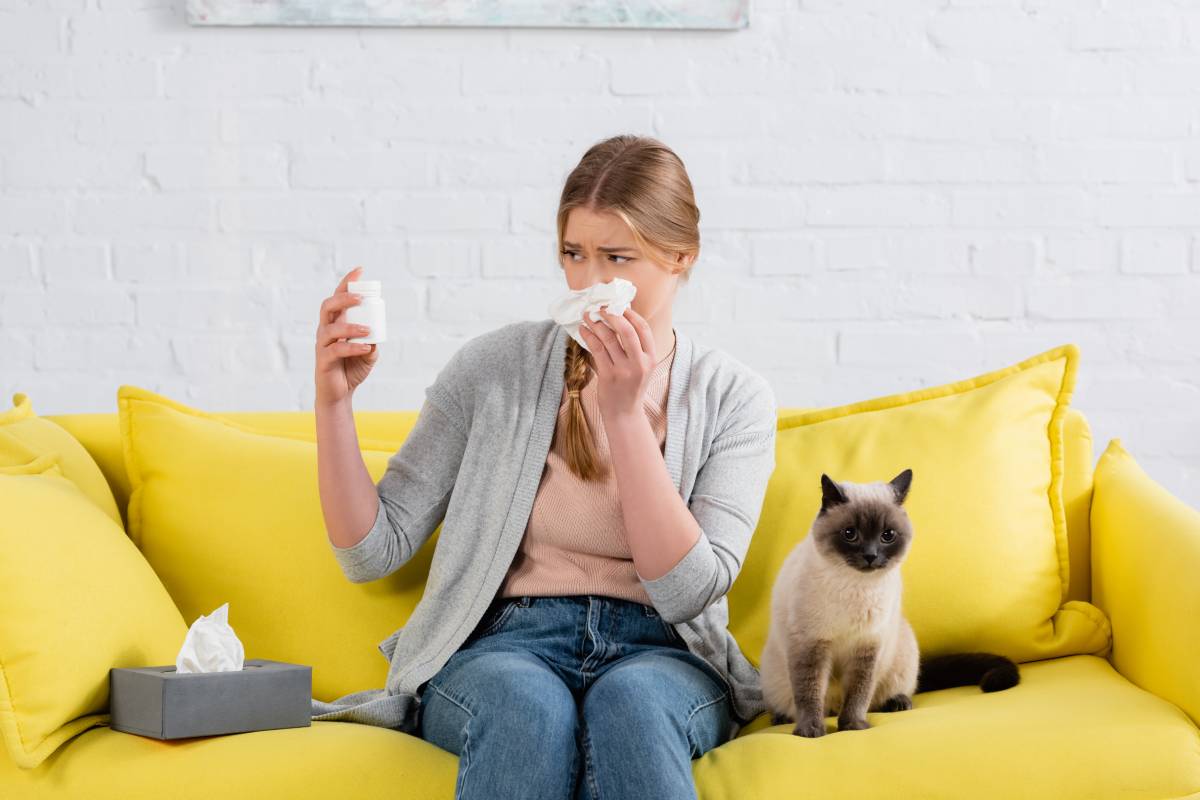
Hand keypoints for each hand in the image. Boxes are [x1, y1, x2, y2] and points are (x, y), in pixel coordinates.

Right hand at [314, 266, 378, 407]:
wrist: (340, 393)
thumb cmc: (352, 368)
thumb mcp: (369, 353)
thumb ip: (373, 342)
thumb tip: (377, 334)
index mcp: (336, 323)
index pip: (338, 298)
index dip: (346, 284)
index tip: (360, 271)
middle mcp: (326, 330)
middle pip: (328, 306)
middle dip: (343, 298)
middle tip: (361, 299)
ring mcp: (322, 345)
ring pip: (330, 328)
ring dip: (350, 326)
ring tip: (368, 330)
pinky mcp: (323, 360)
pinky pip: (335, 350)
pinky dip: (352, 347)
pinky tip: (365, 347)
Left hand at [577, 305, 655, 422]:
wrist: (624, 414)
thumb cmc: (631, 387)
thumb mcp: (642, 367)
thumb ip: (636, 347)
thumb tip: (622, 318)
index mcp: (651, 358)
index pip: (643, 329)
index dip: (630, 314)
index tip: (618, 305)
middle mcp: (639, 363)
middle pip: (627, 331)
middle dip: (612, 315)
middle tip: (600, 307)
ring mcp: (624, 370)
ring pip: (609, 339)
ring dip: (597, 324)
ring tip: (588, 315)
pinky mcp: (608, 376)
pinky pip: (597, 350)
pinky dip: (589, 337)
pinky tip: (584, 330)